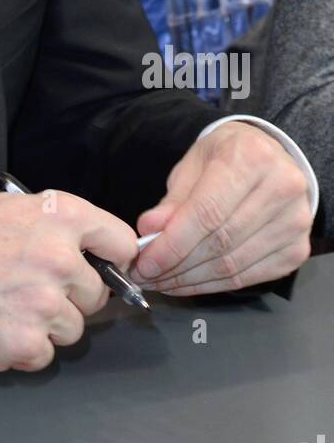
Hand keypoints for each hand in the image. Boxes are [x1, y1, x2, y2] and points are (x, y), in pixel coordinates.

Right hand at [0, 190, 137, 371]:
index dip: (112, 258)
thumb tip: (96, 254)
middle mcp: (61, 259)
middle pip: (97, 294)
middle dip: (71, 295)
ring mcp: (45, 304)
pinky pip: (45, 354)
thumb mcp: (15, 208)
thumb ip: (61, 228)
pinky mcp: (25, 343)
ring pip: (72, 328)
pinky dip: (24, 347)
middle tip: (30, 286)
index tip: (103, 267)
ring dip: (47, 324)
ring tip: (7, 303)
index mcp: (63, 216)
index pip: (121, 243)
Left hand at [129, 123, 312, 294]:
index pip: (207, 212)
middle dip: (176, 265)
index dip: (172, 243)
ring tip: (162, 281)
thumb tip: (149, 230)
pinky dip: (213, 285)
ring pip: (233, 265)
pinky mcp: (297, 250)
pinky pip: (248, 277)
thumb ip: (173, 200)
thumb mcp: (194, 164)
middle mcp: (282, 188)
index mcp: (252, 157)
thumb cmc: (228, 157)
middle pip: (220, 242)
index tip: (145, 263)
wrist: (271, 157)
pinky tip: (189, 282)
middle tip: (146, 275)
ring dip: (191, 280)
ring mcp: (295, 223)